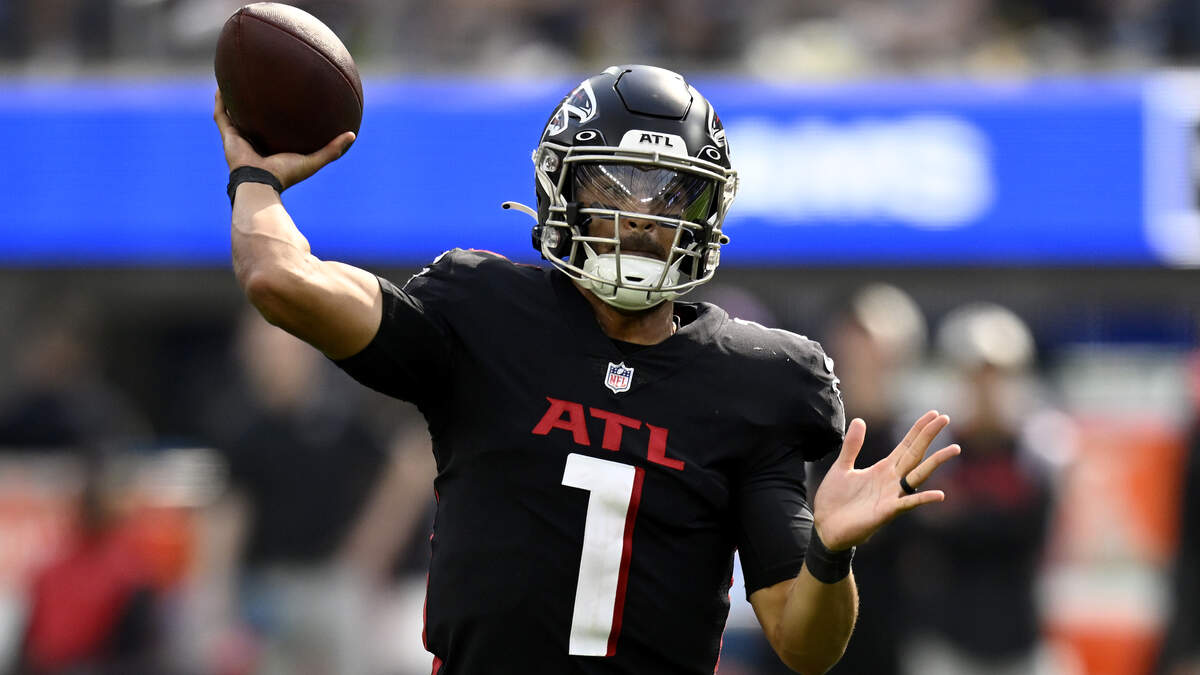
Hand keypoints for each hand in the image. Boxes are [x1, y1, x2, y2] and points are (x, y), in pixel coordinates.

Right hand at [213, 90, 354, 189]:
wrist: (260, 184)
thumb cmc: (286, 176)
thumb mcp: (313, 160)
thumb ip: (332, 149)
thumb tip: (352, 135)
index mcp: (271, 148)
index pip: (274, 130)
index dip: (278, 118)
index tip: (285, 102)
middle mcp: (254, 142)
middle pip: (253, 121)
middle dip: (255, 106)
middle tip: (261, 86)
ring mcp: (239, 140)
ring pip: (234, 116)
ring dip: (234, 100)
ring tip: (235, 80)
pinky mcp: (228, 137)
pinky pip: (222, 115)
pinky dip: (221, 101)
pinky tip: (222, 85)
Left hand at [812, 411, 959, 550]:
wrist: (825, 526)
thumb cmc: (835, 500)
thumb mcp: (842, 467)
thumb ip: (852, 446)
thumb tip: (859, 420)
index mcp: (883, 469)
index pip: (906, 445)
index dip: (918, 430)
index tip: (934, 414)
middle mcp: (891, 480)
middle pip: (915, 454)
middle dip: (929, 436)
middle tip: (946, 418)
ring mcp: (892, 496)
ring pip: (918, 475)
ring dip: (936, 462)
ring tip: (954, 449)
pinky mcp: (886, 512)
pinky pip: (907, 504)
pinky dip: (922, 499)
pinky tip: (940, 494)